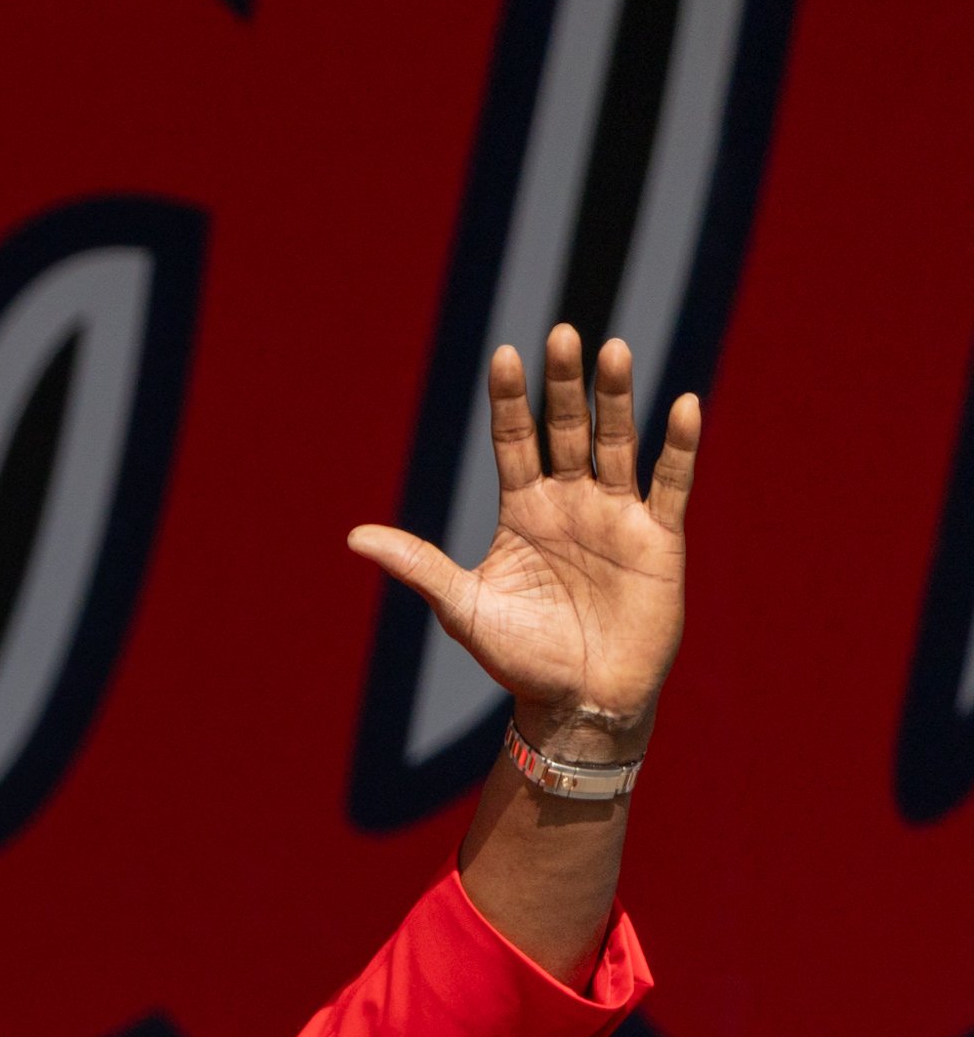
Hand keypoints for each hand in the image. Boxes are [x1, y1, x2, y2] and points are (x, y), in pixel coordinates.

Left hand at [349, 325, 696, 759]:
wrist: (577, 703)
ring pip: (616, 443)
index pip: (513, 440)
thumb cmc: (519, 658)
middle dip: (564, 384)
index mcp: (522, 511)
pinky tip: (682, 405)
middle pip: (566, 429)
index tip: (505, 353)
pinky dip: (678, 446)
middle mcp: (570, 503)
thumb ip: (418, 565)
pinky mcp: (659, 539)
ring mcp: (616, 516)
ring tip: (612, 350)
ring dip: (617, 399)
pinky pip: (672, 484)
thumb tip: (354, 536)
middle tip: (563, 332)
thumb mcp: (462, 607)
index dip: (510, 399)